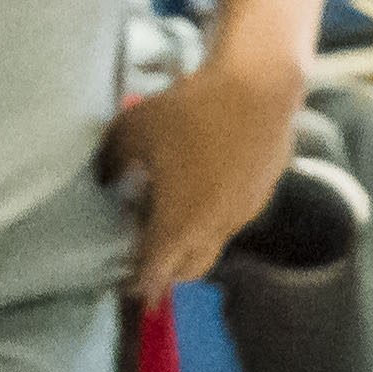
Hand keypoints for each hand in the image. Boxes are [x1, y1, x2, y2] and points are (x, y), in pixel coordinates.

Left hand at [101, 51, 306, 298]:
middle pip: (192, 269)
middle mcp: (216, 226)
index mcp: (180, 223)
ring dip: (194, 237)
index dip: (140, 285)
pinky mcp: (265, 189)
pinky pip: (235, 213)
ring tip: (174, 207)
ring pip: (216, 240)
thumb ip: (112, 163)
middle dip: (170, 272)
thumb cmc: (189, 109)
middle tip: (148, 254)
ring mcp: (246, 209)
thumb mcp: (132, 131)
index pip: (157, 273)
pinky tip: (206, 178)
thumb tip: (107, 179)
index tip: (128, 288)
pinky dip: (216, 211)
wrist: (259, 84)